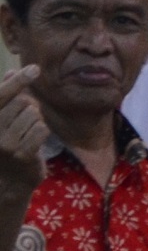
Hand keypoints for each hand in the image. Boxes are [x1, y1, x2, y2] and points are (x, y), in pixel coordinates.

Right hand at [0, 65, 41, 206]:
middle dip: (30, 109)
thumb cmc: (6, 146)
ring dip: (35, 122)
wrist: (8, 181)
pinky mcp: (22, 154)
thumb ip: (5, 97)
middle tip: (24, 123)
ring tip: (26, 134)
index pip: (1, 95)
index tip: (34, 68)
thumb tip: (10, 72)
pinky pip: (42, 129)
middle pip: (24, 103)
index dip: (18, 81)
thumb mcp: (1, 120)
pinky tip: (34, 143)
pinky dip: (42, 133)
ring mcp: (5, 144)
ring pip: (34, 116)